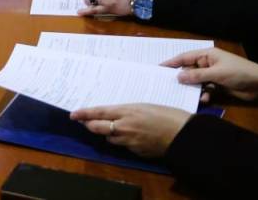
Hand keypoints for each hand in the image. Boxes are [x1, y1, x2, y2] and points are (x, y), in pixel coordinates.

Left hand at [70, 104, 190, 157]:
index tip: (73, 114)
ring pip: (109, 138)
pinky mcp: (136, 151)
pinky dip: (122, 141)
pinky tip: (130, 136)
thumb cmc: (168, 114)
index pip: (99, 112)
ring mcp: (129, 141)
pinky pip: (123, 146)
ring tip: (110, 127)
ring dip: (107, 133)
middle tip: (84, 121)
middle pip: (98, 128)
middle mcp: (124, 127)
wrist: (183, 135)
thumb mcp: (145, 105)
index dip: (84, 114)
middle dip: (89, 125)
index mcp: (127, 111)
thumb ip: (128, 110)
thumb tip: (118, 113)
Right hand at [164, 47, 257, 103]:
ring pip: (196, 83)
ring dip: (193, 90)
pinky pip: (205, 91)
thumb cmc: (240, 74)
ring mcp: (213, 77)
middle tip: (167, 86)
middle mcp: (208, 65)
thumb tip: (177, 77)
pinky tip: (205, 100)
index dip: (172, 62)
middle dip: (181, 79)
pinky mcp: (218, 88)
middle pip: (189, 71)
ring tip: (187, 95)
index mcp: (207, 55)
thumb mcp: (217, 73)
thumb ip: (196, 75)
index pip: (185, 57)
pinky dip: (203, 96)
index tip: (158, 68)